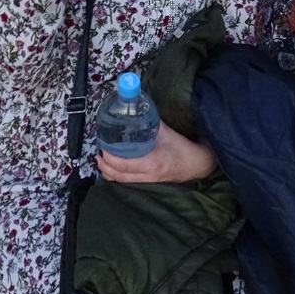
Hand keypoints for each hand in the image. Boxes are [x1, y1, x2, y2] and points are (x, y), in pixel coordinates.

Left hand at [96, 122, 215, 183]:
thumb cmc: (182, 147)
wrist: (197, 164)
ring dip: (110, 174)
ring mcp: (149, 182)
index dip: (112, 159)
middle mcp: (149, 176)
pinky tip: (113, 170)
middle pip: (121, 176)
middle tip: (98, 156)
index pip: (126, 165)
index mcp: (153, 163)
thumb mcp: (166, 132)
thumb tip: (135, 109)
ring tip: (101, 163)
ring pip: (123, 182)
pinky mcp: (150, 184)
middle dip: (106, 167)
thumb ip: (150, 122)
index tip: (103, 149)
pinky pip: (129, 183)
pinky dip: (118, 177)